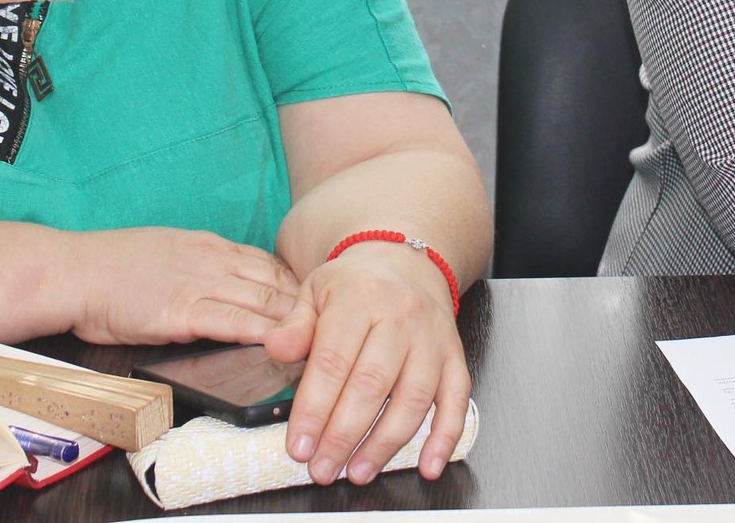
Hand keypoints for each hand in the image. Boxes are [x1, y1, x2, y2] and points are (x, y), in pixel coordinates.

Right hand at [67, 227, 298, 345]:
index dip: (295, 285)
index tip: (316, 303)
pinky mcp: (183, 311)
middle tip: (334, 324)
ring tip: (321, 340)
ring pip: (263, 300)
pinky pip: (233, 321)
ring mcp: (199, 284)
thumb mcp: (165, 251)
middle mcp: (211, 260)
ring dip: (295, 321)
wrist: (74, 272)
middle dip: (307, 304)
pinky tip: (283, 344)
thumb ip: (197, 264)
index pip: (267, 263)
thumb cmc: (110, 267)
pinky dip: (262, 332)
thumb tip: (222, 282)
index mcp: (207, 245)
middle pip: (275, 281)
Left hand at [263, 240, 469, 485]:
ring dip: (385, 444)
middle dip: (343, 436)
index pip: (333, 361)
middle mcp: (401, 316)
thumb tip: (277, 348)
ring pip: (414, 398)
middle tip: (322, 469)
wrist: (404, 262)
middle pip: (372, 385)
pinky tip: (428, 465)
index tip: (299, 446)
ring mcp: (432, 338)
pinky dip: (446, 436)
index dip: (314, 410)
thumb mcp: (315, 291)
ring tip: (358, 472)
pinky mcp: (454, 356)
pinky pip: (457, 400)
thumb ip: (295, 325)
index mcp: (359, 298)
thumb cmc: (355, 285)